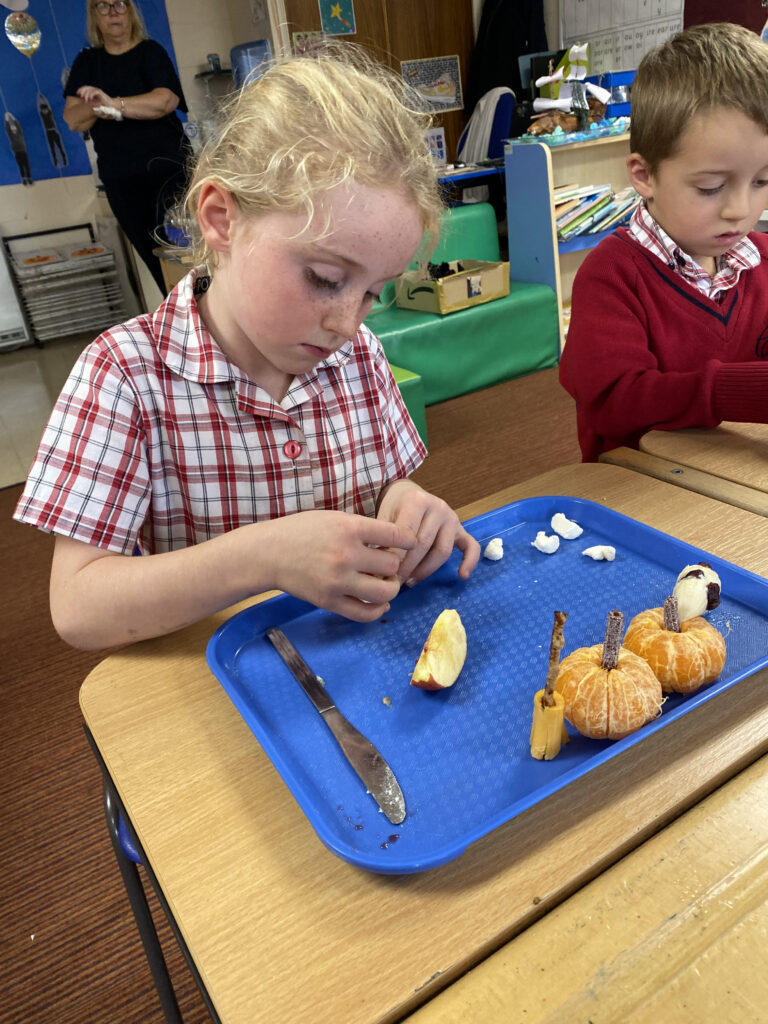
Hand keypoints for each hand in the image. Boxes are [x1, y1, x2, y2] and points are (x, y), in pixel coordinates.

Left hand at [77, 85, 114, 109]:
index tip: (77, 93)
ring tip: (85, 100)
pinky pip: (94, 92)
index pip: (85, 88)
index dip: (80, 89)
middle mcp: (95, 89)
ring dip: (86, 94)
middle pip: (86, 87)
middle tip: (80, 95)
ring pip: (89, 90)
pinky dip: (91, 95)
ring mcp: (98, 90)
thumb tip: (82, 100)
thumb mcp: (94, 102)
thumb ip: (89, 100)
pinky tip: (89, 99)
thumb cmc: (103, 105)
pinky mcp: (100, 93)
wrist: (111, 105)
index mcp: (93, 91)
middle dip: (82, 91)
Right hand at [267, 510, 417, 622]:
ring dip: (391, 589)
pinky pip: (364, 614)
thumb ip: (364, 530)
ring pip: (384, 593)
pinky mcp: (329, 602)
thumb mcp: (335, 518)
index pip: (395, 535)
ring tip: (385, 584)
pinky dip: (378, 611)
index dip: (408, 541)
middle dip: (394, 565)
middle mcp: (346, 555)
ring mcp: (338, 581)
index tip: (409, 544)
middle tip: (388, 564)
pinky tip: (379, 604)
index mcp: (349, 528)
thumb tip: (395, 545)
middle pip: (392, 565)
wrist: (269, 553)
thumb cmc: (302, 531)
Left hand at [376, 479, 479, 586]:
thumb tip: (376, 569)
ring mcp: (452, 518)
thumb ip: (383, 539)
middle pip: (425, 544)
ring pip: (442, 551)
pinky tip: (462, 576)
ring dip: (425, 570)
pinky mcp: (461, 529)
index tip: (385, 573)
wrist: (407, 492)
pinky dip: (469, 562)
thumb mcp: (383, 516)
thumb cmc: (394, 508)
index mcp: (417, 501)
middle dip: (408, 567)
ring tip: (409, 582)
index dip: (396, 556)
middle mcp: (438, 507)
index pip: (408, 533)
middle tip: (394, 583)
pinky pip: (471, 546)